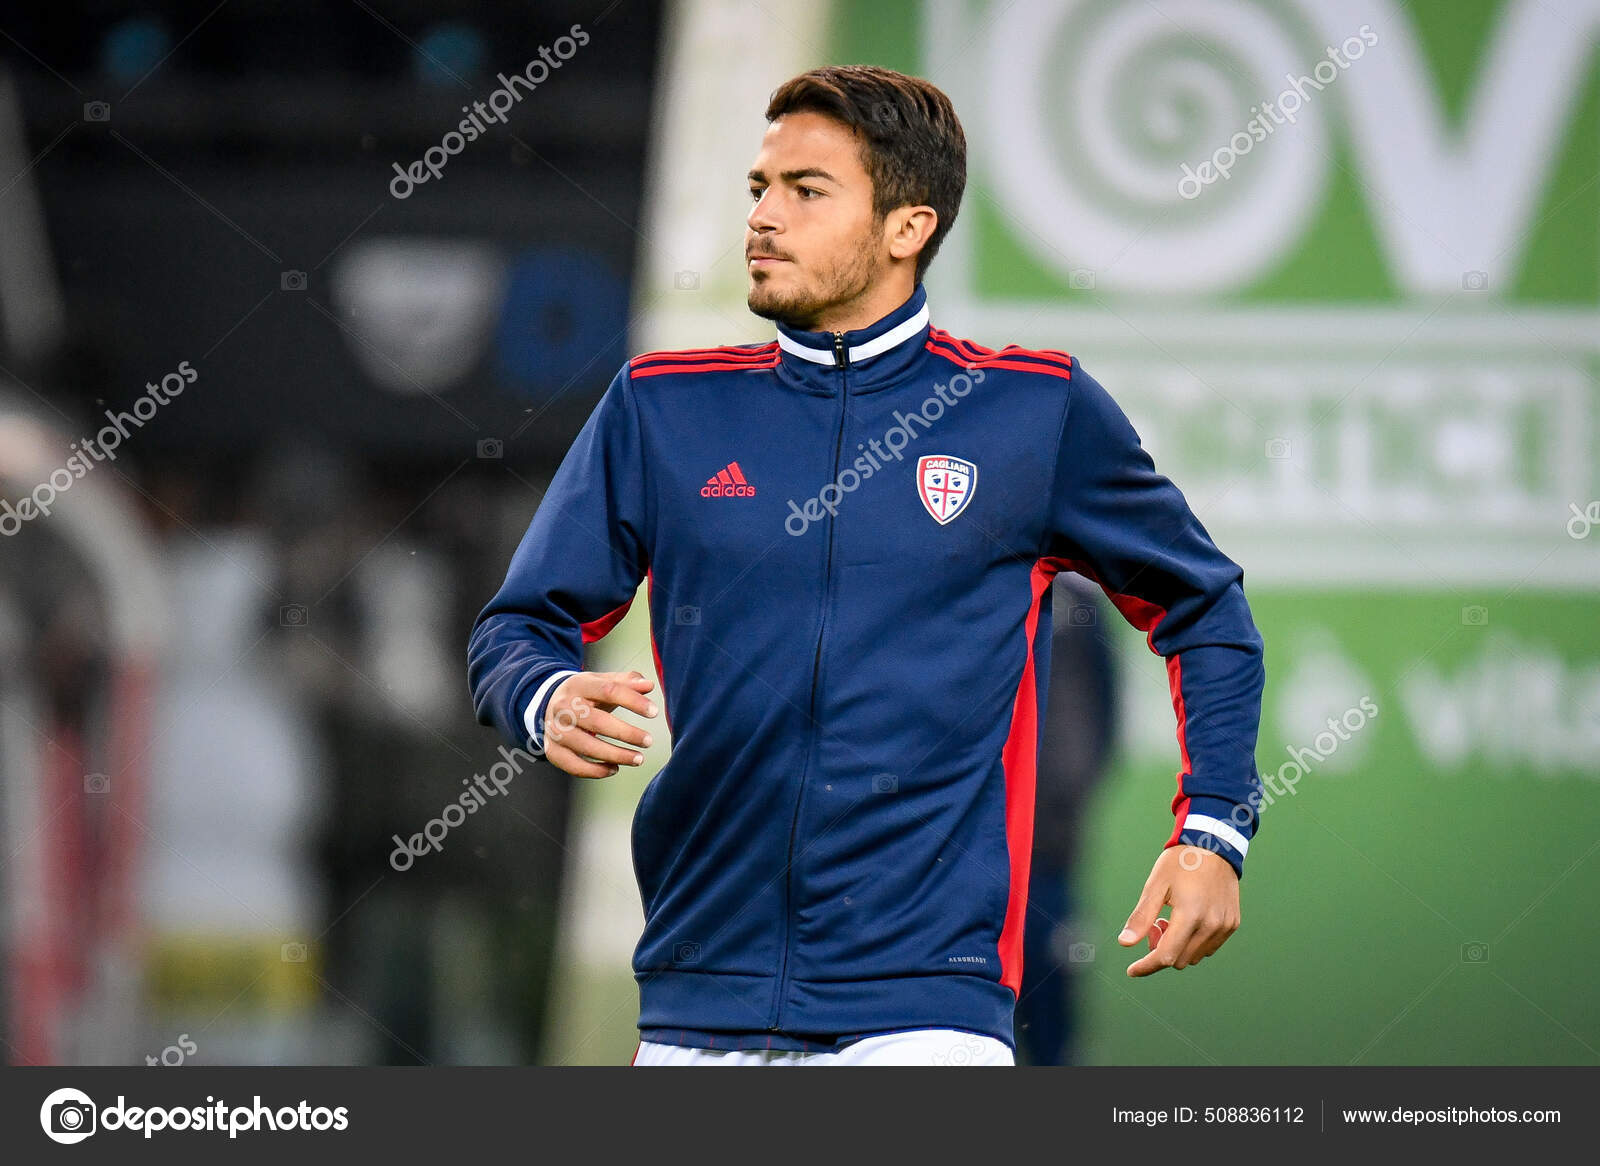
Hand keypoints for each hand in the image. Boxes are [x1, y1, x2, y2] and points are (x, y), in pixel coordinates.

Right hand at [541, 670, 658, 778]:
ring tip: (638, 759)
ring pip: (586, 746)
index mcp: (579, 685)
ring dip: (615, 755)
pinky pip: (573, 765)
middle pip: (597, 721)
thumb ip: (627, 682)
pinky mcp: (551, 750)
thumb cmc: (586, 694)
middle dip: (626, 733)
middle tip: (648, 741)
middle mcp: (563, 707)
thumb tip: (648, 685)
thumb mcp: (603, 681)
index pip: (608, 690)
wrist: (549, 703)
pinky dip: (595, 770)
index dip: (633, 701)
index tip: (654, 712)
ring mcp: (555, 730)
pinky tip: (614, 769)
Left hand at [1116, 846, 1239, 976]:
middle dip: (1162, 950)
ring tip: (1171, 920)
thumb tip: (1125, 944)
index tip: (1132, 970)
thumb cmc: (1180, 862)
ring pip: (1195, 956)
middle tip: (1155, 926)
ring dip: (1179, 947)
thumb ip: (1141, 917)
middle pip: (1180, 959)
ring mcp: (1224, 926)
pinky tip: (1188, 920)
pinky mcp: (1232, 923)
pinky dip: (1194, 942)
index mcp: (1190, 915)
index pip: (1167, 956)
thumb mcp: (1155, 885)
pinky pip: (1209, 947)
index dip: (1147, 966)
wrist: (1213, 845)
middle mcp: (1211, 925)